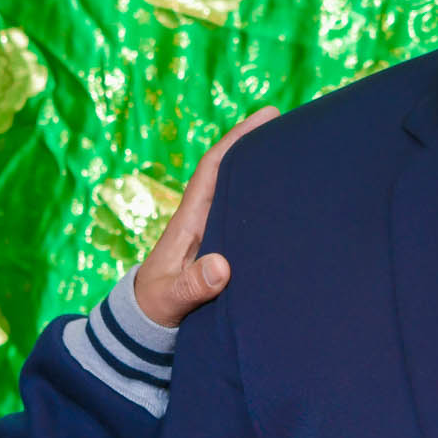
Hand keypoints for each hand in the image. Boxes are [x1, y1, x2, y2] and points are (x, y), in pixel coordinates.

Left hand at [131, 109, 277, 328]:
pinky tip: (284, 203)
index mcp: (189, 221)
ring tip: (295, 156)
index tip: (266, 117)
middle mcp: (200, 220)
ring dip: (260, 174)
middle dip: (255, 147)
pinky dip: (260, 204)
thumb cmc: (154, 306)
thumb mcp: (171, 298)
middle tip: (291, 127)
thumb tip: (222, 268)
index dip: (237, 140)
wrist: (143, 321)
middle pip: (229, 173)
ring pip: (237, 193)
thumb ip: (192, 286)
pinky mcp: (218, 249)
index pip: (213, 169)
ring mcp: (209, 233)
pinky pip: (241, 217)